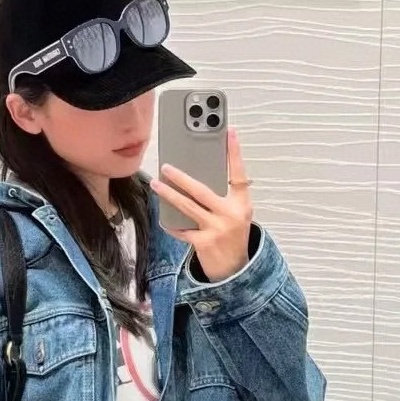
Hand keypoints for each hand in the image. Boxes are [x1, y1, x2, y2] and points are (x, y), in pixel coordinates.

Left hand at [151, 126, 253, 281]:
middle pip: (203, 190)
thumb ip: (224, 196)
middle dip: (182, 178)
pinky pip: (183, 229)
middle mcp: (231, 214)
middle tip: (167, 166)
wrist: (235, 269)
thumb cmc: (233, 234)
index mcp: (242, 203)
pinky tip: (163, 218)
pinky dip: (172, 224)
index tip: (229, 132)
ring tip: (156, 184)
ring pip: (188, 207)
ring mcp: (217, 229)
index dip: (234, 152)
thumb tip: (198, 175)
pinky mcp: (204, 242)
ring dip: (169, 195)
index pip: (239, 173)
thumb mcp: (236, 213)